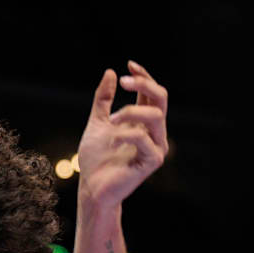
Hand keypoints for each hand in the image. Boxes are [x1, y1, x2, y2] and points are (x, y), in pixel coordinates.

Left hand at [75, 60, 167, 208]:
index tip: (130, 64)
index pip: (151, 93)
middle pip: (161, 98)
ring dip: (131, 112)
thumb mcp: (97, 123)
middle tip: (123, 81)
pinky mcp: (152, 161)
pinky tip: (112, 141)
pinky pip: (144, 139)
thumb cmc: (96, 158)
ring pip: (155, 116)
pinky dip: (125, 134)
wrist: (91, 187)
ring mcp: (156, 147)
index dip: (144, 76)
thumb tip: (110, 72)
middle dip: (144, 84)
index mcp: (143, 122)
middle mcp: (154, 132)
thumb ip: (104, 100)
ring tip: (111, 120)